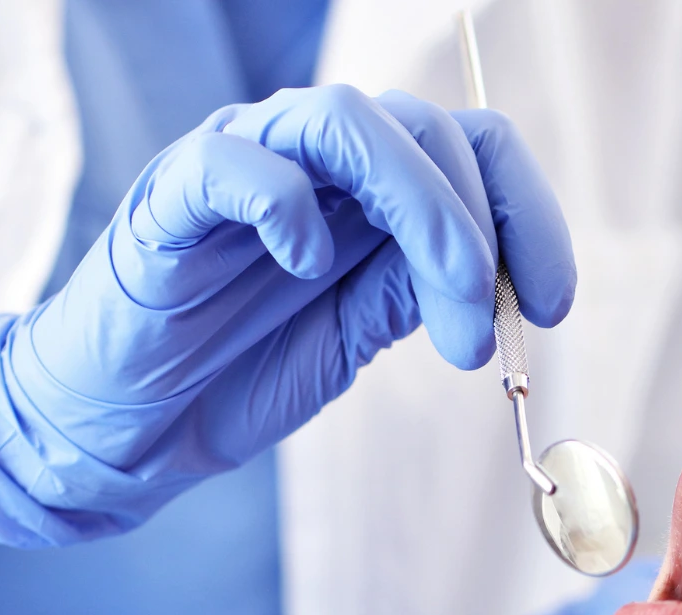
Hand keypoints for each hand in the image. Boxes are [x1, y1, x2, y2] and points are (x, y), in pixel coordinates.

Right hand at [0, 86, 573, 546]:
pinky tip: (305, 263)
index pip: (471, 148)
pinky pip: (233, 160)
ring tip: (441, 306)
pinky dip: (285, 201)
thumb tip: (504, 277)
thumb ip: (417, 290)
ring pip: (345, 121)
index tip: (552, 304)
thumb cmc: (237, 373)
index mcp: (368, 189)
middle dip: (479, 232)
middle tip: (482, 336)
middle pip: (427, 128)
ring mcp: (240, 164)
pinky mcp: (170, 197)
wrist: (129, 427)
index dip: (527, 213)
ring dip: (420, 211)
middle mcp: (311, 159)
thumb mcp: (357, 336)